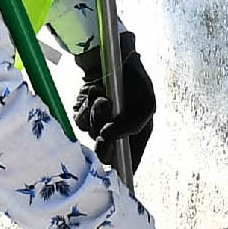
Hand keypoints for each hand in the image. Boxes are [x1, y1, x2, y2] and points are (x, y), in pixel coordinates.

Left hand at [72, 32, 155, 174]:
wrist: (111, 53)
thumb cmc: (134, 77)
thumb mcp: (147, 103)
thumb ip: (133, 125)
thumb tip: (108, 137)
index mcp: (138, 132)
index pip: (131, 159)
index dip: (126, 169)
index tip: (120, 174)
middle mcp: (118, 131)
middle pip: (108, 153)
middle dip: (105, 142)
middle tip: (105, 132)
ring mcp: (100, 122)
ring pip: (92, 134)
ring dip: (97, 115)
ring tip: (103, 96)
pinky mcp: (84, 112)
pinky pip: (80, 120)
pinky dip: (86, 106)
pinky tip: (94, 91)